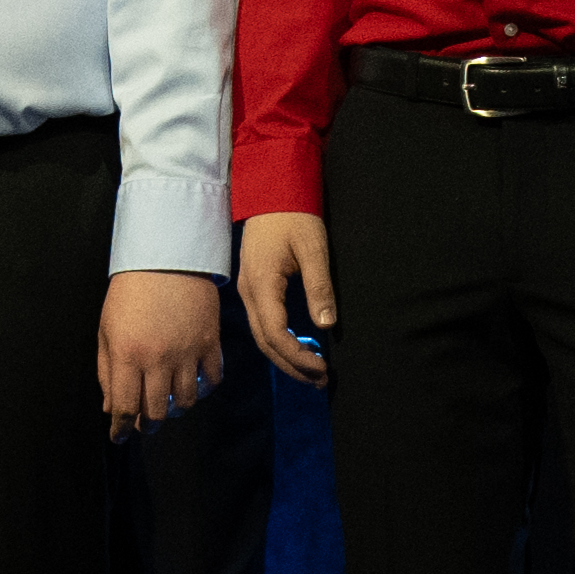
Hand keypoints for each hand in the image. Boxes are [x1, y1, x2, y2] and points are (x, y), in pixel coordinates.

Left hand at [95, 270, 225, 435]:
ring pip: (185, 401)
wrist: (167, 258)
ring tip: (169, 404)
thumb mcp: (106, 330)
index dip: (120, 429)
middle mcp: (158, 359)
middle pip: (156, 411)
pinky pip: (212, 379)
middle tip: (145, 423)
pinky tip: (194, 385)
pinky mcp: (210, 342)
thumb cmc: (130, 292)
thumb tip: (111, 406)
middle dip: (147, 423)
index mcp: (127, 355)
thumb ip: (106, 371)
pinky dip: (203, 388)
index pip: (125, 407)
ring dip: (175, 409)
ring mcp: (187, 352)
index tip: (119, 436)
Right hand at [238, 213, 335, 377]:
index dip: (297, 356)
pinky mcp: (253, 288)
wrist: (272, 192)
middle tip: (319, 380)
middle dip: (292, 365)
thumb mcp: (314, 249)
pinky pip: (263, 323)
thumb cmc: (294, 217)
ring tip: (311, 372)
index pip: (275, 334)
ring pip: (262, 335)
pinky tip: (297, 348)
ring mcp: (248, 291)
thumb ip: (319, 287)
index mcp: (261, 286)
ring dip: (286, 357)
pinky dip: (279, 341)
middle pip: (266, 342)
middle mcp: (249, 294)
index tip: (322, 368)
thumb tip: (326, 325)